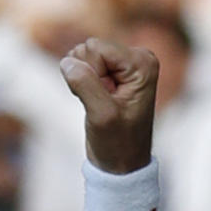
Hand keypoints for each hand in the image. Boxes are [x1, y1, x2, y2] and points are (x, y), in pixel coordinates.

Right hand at [61, 38, 158, 174]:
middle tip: (102, 102)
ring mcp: (126, 64)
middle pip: (90, 48)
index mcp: (143, 64)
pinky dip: (83, 82)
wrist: (122, 163)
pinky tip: (96, 99)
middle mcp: (138, 58)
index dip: (92, 74)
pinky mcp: (114, 70)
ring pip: (83, 55)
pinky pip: (83, 63)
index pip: (96, 48)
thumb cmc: (118, 143)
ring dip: (84, 80)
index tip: (106, 98)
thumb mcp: (102, 115)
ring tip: (100, 102)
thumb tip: (68, 62)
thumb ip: (85, 84)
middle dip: (87, 75)